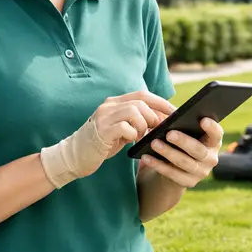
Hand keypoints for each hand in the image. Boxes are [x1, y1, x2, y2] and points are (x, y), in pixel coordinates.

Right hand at [40, 91, 175, 188]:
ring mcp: (104, 117)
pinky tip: (130, 141)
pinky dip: (133, 134)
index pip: (143, 95)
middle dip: (154, 116)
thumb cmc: (103, 144)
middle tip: (157, 129)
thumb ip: (136, 120)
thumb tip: (163, 119)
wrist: (75, 156)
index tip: (175, 112)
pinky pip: (126, 127)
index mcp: (114, 102)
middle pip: (141, 102)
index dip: (161, 102)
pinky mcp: (101, 131)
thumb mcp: (122, 129)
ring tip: (140, 136)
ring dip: (143, 125)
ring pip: (135, 111)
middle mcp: (109, 105)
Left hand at [139, 117, 223, 188]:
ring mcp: (201, 172)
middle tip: (169, 133)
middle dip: (184, 141)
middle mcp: (211, 158)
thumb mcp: (185, 133)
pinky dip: (158, 165)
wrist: (174, 167)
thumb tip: (170, 118)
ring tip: (154, 143)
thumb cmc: (180, 142)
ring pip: (184, 162)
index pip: (217, 134)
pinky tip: (146, 157)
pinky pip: (172, 174)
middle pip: (199, 150)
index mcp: (213, 142)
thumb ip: (183, 126)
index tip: (202, 120)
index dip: (212, 128)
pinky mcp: (189, 182)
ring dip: (168, 152)